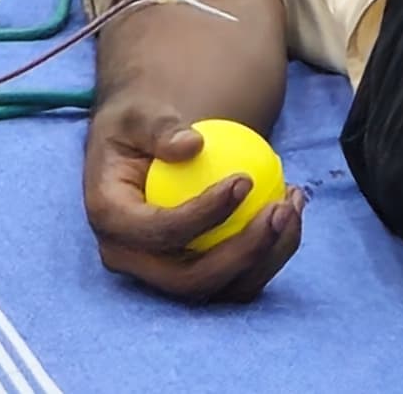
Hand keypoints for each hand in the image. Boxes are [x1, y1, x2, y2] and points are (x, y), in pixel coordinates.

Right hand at [81, 105, 302, 303]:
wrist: (139, 150)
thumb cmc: (137, 126)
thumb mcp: (136, 114)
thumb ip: (158, 126)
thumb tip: (191, 144)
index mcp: (110, 222)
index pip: (160, 232)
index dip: (204, 214)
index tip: (243, 179)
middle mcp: (133, 261)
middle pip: (193, 279)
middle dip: (245, 252)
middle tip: (281, 208)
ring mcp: (165, 276)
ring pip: (224, 288)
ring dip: (269, 255)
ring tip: (292, 204)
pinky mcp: (196, 275)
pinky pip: (240, 277)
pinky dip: (272, 251)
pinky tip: (289, 208)